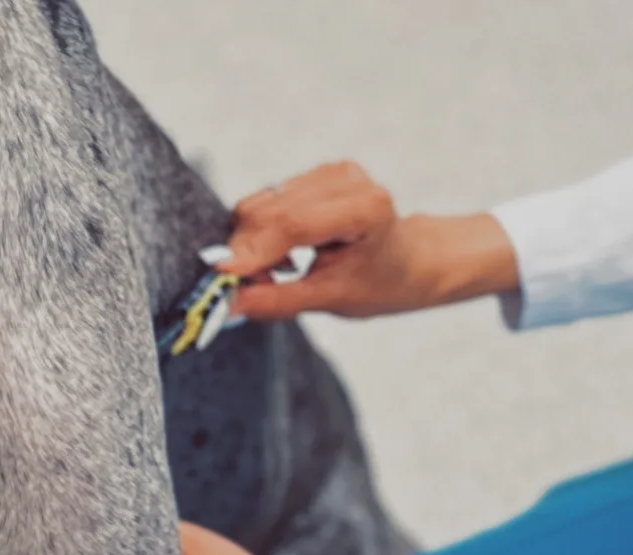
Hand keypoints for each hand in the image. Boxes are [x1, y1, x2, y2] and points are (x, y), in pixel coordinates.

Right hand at [214, 160, 519, 320]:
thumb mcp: (334, 299)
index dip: (252, 249)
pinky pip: (268, 200)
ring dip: (253, 242)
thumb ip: (279, 299)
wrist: (413, 260)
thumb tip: (230, 303)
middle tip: (244, 286)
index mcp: (364, 208)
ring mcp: (330, 172)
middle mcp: (347, 180)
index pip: (293, 224)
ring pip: (262, 203)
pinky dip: (264, 231)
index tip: (220, 275)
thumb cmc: (383, 281)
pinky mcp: (315, 174)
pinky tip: (285, 253)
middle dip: (246, 249)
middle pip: (269, 209)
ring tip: (277, 272)